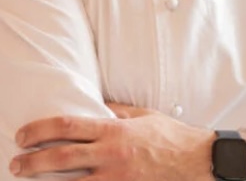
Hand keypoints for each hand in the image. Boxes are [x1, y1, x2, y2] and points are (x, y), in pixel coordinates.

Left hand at [10, 103, 212, 179]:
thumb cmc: (170, 137)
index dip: (41, 130)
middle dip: (32, 161)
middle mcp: (110, 155)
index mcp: (115, 131)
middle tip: (16, 163)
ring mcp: (114, 178)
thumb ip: (118, 112)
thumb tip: (96, 106)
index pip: (68, 127)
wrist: (194, 161)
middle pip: (60, 159)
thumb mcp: (144, 116)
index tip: (23, 135)